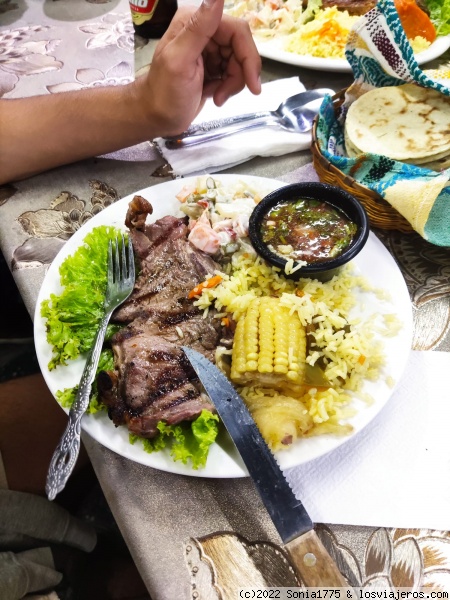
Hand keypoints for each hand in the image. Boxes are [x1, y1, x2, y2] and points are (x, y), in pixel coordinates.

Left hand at [137, 0, 261, 136]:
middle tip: (223, 94)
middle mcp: (203, 31)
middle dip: (238, 74)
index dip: (248, 56)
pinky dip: (228, 88)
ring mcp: (209, 49)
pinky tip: (214, 94)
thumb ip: (199, 28)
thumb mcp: (179, 61)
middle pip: (241, 48)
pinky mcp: (212, 67)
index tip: (252, 83)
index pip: (237, 31)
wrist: (157, 117)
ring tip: (216, 96)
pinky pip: (233, 73)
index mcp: (195, 22)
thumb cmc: (163, 94)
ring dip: (232, 84)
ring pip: (239, 62)